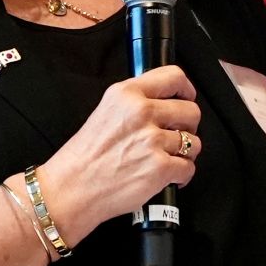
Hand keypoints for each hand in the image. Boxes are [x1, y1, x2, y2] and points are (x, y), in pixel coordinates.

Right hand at [37, 67, 200, 238]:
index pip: (174, 77)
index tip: (186, 98)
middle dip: (188, 126)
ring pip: (193, 142)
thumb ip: (135, 102)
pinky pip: (188, 168)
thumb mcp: (106, 111)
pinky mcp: (160, 168)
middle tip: (176, 136)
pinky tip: (166, 177)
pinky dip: (181, 176)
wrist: (72, 188)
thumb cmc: (84, 156)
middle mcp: (141, 113)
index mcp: (127, 94)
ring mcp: (152, 141)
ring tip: (167, 159)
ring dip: (184, 153)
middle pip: (191, 111)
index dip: (186, 90)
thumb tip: (165, 102)